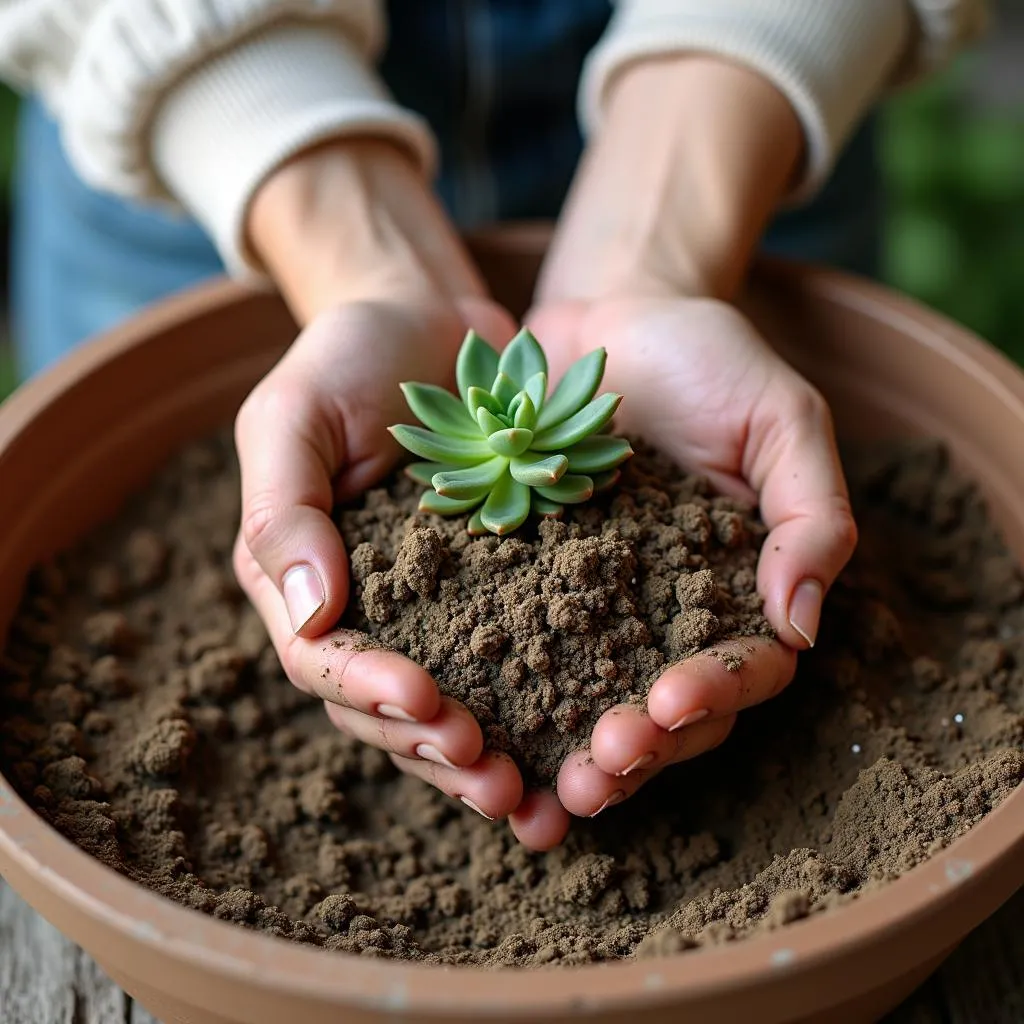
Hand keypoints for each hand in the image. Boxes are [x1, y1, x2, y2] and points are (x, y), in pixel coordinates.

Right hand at [232, 139, 537, 829]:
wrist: (432, 325)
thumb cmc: (350, 358)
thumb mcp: (294, 414)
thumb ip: (283, 510)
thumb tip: (307, 613)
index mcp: (304, 579)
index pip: (322, 659)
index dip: (368, 690)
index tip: (424, 700)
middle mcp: (367, 611)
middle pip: (386, 711)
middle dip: (436, 749)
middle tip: (495, 781)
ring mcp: (436, 610)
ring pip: (447, 711)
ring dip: (485, 759)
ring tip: (535, 796)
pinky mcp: (501, 596)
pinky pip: (513, 667)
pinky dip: (537, 714)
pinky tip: (576, 749)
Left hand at [515, 55, 854, 818]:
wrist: (607, 313)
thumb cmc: (708, 358)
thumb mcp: (780, 419)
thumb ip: (809, 513)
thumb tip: (802, 626)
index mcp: (736, 590)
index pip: (741, 669)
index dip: (713, 697)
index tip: (669, 702)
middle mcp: (665, 614)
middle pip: (664, 714)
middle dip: (635, 753)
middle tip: (593, 776)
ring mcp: (593, 606)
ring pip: (588, 703)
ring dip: (566, 754)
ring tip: (536, 788)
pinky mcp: (527, 586)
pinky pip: (518, 653)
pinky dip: (503, 701)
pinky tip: (473, 736)